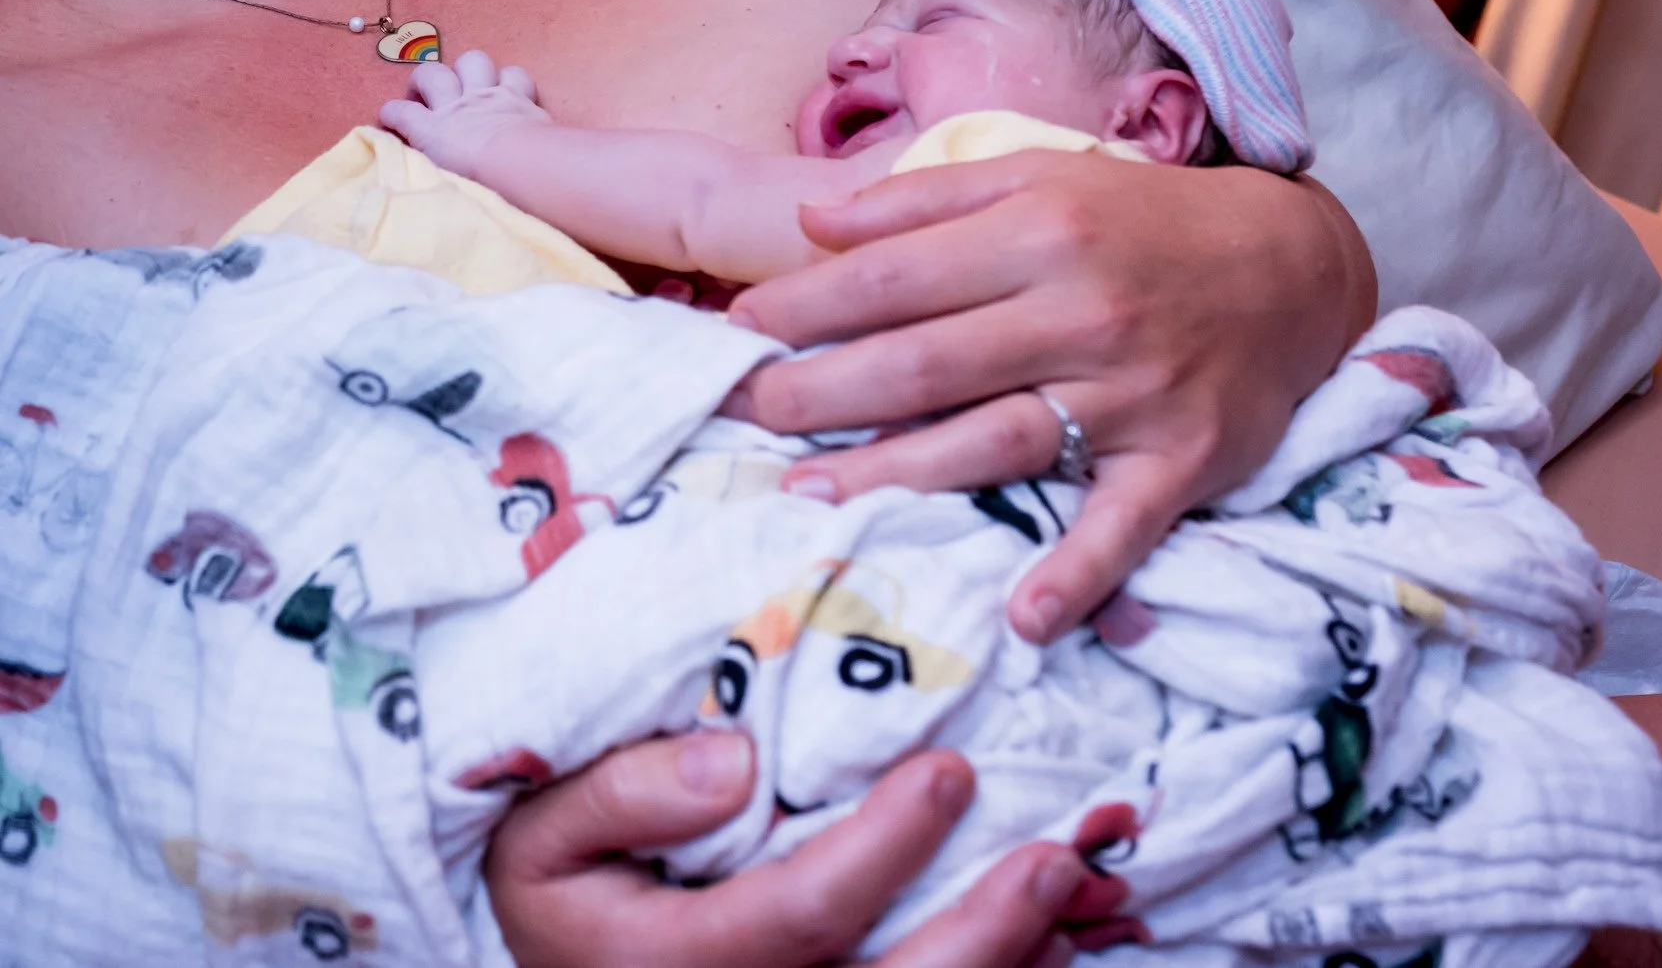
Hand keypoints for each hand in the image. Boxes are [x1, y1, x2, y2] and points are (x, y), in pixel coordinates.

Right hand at [379, 49, 551, 180]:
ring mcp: (489, 96)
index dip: (390, 113)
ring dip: (470, 70)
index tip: (389, 120)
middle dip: (424, 80)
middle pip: (431, 74)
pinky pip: (514, 73)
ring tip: (472, 85)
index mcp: (433, 131)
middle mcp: (457, 106)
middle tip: (429, 96)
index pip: (400, 112)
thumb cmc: (481, 185)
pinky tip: (513, 91)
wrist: (523, 167)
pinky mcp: (520, 96)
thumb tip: (418, 171)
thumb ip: (429, 170)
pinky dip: (512, 80)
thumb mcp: (443, 182)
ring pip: (472, 61)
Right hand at [484, 730, 1085, 966]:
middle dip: (980, 936)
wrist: (559, 952)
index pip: (798, 919)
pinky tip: (1047, 943)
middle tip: (1054, 857)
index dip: (881, 851)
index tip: (947, 773)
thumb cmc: (558, 876)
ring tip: (1067, 894)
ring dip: (1001, 966)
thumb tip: (736, 763)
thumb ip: (626, 793)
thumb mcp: (545, 827)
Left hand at [724, 150, 1376, 643]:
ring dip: (900, 475)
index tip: (738, 331)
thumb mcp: (1041, 178)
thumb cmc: (1140, 223)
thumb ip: (925, 199)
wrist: (1291, 266)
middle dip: (820, 392)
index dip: (806, 306)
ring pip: (996, 440)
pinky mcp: (1181, 460)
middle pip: (925, 363)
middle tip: (745, 416)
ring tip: (809, 499)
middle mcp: (1081, 310)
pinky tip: (1023, 617)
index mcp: (1038, 230)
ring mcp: (1133, 393)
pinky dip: (1079, 573)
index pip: (894, 276)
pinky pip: (1123, 523)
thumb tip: (813, 223)